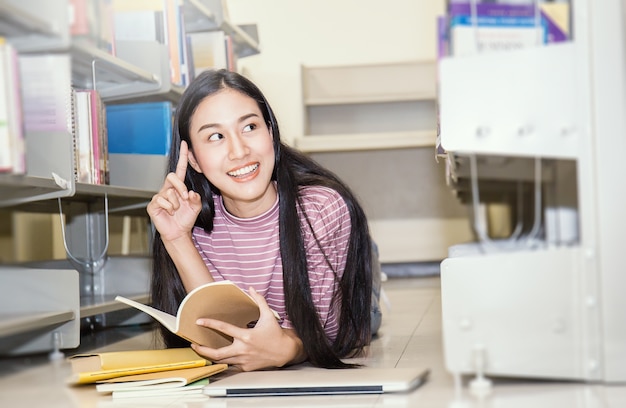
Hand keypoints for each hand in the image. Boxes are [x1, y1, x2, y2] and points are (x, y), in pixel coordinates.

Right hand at [147, 141, 201, 241]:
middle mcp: (167, 189)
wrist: (178, 232)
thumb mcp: (196, 207)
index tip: (185, 144)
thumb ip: (196, 199)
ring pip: (169, 193)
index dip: (182, 157)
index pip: (179, 169)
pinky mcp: (153, 205)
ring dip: (177, 204)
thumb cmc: (186, 218)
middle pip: (171, 176)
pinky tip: (169, 213)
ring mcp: (159, 196)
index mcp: (178, 187)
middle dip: (180, 186)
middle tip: (185, 198)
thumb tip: (191, 193)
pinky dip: (169, 208)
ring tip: (176, 210)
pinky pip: (161, 201)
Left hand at [191, 288, 305, 370]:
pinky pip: (232, 365)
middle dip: (203, 350)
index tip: (200, 321)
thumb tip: (251, 289)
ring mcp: (244, 360)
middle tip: (194, 345)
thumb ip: (259, 301)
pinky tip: (220, 357)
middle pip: (217, 353)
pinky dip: (225, 361)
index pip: (224, 328)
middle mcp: (243, 349)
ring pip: (222, 361)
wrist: (285, 352)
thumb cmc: (276, 334)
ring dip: (211, 356)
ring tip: (203, 352)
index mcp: (246, 336)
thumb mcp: (268, 316)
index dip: (210, 324)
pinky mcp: (246, 367)